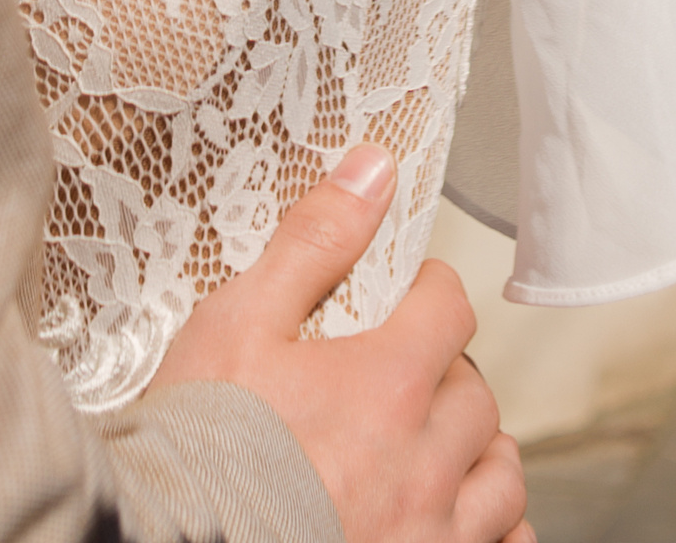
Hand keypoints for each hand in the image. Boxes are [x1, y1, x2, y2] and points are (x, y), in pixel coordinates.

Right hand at [157, 148, 532, 542]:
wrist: (176, 541)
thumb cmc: (203, 441)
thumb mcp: (243, 319)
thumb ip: (315, 241)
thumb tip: (373, 170)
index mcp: (388, 384)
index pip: (450, 309)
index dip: (429, 293)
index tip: (408, 297)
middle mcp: (423, 462)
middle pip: (476, 394)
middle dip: (447, 372)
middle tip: (407, 372)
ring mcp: (427, 531)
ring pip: (499, 476)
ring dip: (479, 450)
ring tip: (439, 442)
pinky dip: (493, 528)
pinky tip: (459, 514)